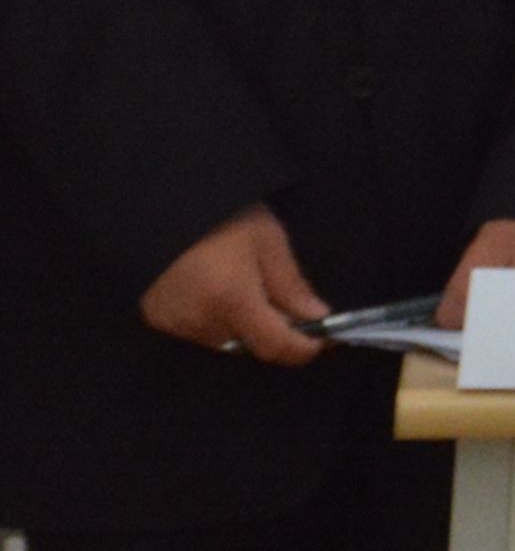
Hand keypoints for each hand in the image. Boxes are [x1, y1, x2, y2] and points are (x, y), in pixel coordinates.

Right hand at [140, 205, 328, 365]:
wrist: (160, 202)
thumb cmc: (220, 215)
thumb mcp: (267, 241)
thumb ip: (292, 286)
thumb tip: (317, 317)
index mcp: (231, 299)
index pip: (275, 346)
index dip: (302, 349)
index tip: (321, 340)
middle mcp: (199, 319)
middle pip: (250, 346)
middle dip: (273, 332)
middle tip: (286, 305)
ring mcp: (173, 322)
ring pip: (225, 342)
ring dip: (244, 327)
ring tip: (247, 288)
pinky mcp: (156, 318)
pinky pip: (198, 332)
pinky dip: (217, 320)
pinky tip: (219, 291)